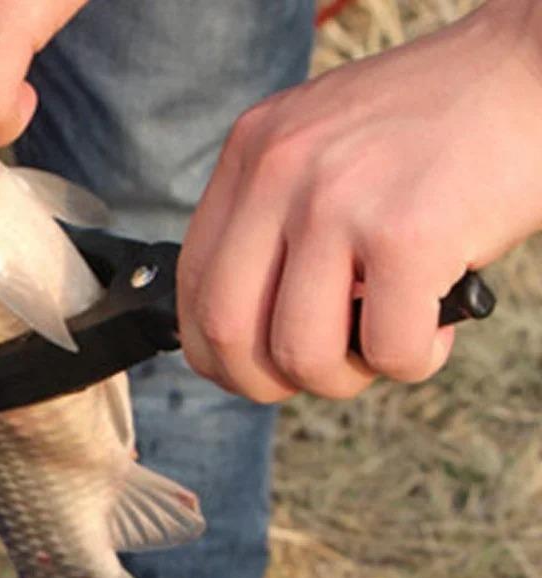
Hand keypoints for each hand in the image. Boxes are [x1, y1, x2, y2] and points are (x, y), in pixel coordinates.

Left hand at [178, 0, 541, 401]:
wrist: (529, 71)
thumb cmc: (429, 130)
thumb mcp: (320, 151)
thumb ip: (273, 224)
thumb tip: (246, 330)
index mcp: (251, 154)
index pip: (192, 284)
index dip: (214, 351)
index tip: (249, 370)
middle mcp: (280, 171)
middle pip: (227, 331)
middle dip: (266, 382)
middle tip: (316, 372)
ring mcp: (339, 200)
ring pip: (302, 355)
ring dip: (344, 378)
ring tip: (384, 341)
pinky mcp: (407, 233)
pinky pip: (389, 353)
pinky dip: (413, 362)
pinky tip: (435, 322)